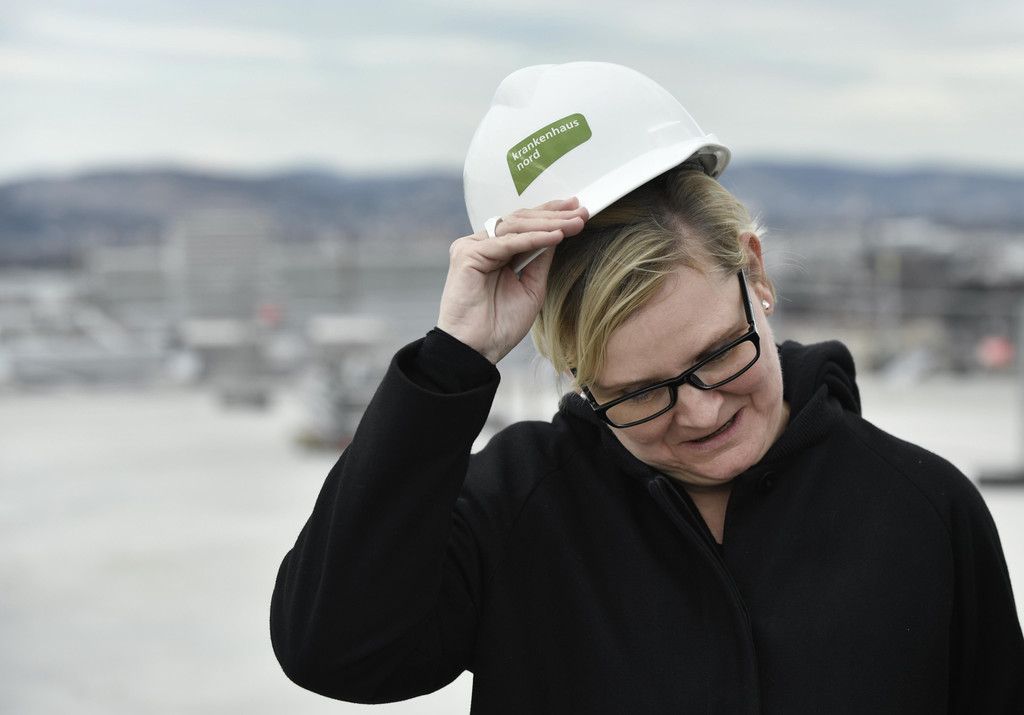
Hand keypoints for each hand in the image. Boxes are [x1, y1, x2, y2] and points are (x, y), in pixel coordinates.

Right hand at [437, 198, 587, 363]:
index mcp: (496, 252)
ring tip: (574, 223)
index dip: (550, 215)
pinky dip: (533, 239)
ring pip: (515, 226)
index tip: (577, 209)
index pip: (524, 225)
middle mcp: (482, 245)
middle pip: (520, 220)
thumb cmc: (499, 326)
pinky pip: (507, 242)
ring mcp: (472, 247)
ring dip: (548, 224)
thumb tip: (558, 234)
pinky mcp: (466, 255)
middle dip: (554, 215)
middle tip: (581, 211)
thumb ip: (540, 261)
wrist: (476, 351)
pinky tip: (556, 237)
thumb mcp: (531, 288)